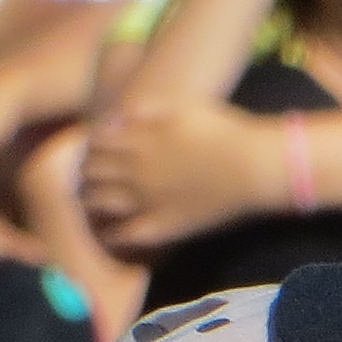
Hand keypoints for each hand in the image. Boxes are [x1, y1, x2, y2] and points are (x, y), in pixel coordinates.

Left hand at [78, 102, 282, 254]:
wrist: (257, 168)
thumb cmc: (227, 132)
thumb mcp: (184, 107)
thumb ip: (145, 109)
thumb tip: (112, 118)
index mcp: (140, 141)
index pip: (95, 142)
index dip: (89, 144)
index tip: (94, 146)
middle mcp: (136, 171)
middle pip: (92, 171)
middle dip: (84, 171)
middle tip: (88, 173)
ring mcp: (146, 201)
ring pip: (100, 202)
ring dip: (88, 199)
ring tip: (91, 199)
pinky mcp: (163, 225)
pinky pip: (127, 234)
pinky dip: (111, 234)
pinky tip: (108, 233)